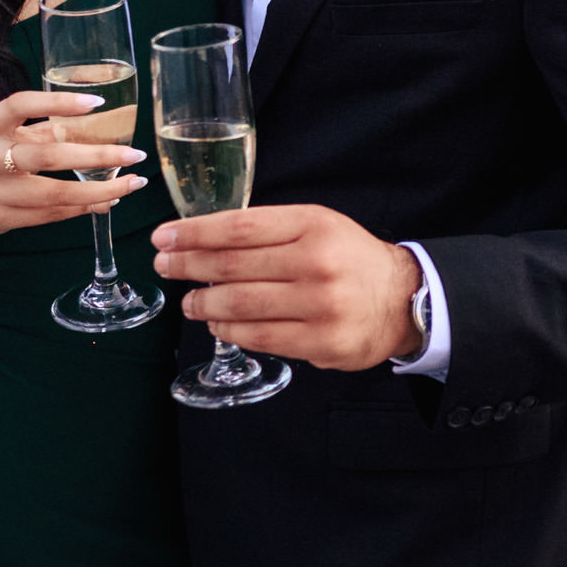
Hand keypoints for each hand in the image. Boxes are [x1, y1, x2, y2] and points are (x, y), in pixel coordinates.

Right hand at [0, 91, 147, 241]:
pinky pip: (50, 215)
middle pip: (48, 156)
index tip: (97, 102)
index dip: (57, 103)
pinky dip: (83, 208)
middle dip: (98, 156)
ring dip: (100, 191)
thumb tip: (105, 123)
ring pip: (55, 194)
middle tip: (135, 154)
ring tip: (131, 183)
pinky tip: (106, 200)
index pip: (21, 105)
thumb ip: (45, 129)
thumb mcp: (7, 136)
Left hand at [154, 205, 422, 371]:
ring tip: (190, 301)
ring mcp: (320, 304)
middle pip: (234, 265)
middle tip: (165, 266)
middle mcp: (317, 262)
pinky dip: (230, 330)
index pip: (239, 228)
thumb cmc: (348, 259)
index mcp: (313, 225)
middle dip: (189, 265)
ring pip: (241, 304)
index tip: (164, 237)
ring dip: (204, 303)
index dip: (194, 233)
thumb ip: (268, 231)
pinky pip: (259, 337)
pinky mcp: (321, 341)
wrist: (402, 298)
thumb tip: (202, 239)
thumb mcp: (316, 226)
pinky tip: (218, 324)